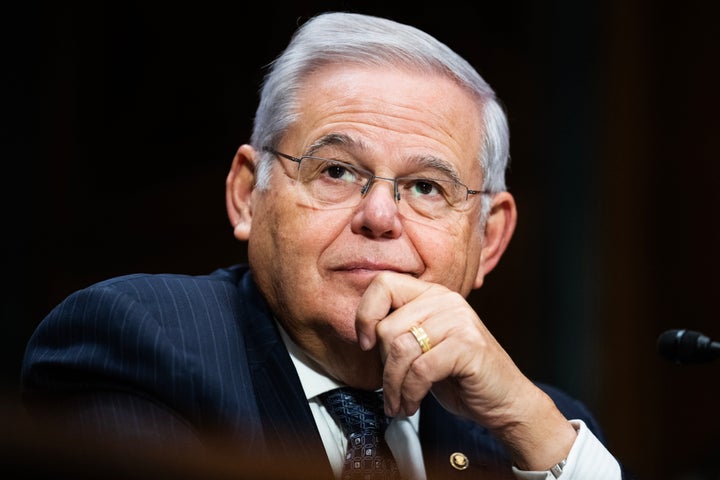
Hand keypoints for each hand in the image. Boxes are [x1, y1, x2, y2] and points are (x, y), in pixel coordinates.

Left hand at [355, 271, 576, 470]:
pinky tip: (412, 405)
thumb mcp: (424, 346)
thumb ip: (400, 331)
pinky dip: (409, 393)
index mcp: (432, 295)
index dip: (366, 315)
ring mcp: (459, 320)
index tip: (367, 345)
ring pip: (400, 349)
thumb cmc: (460, 376)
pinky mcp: (467, 346)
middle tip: (392, 388)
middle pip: (387, 327)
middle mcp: (446, 300)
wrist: (504, 401)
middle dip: (383, 367)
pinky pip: (420, 370)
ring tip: (399, 403)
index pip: (383, 284)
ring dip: (393, 386)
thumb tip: (363, 333)